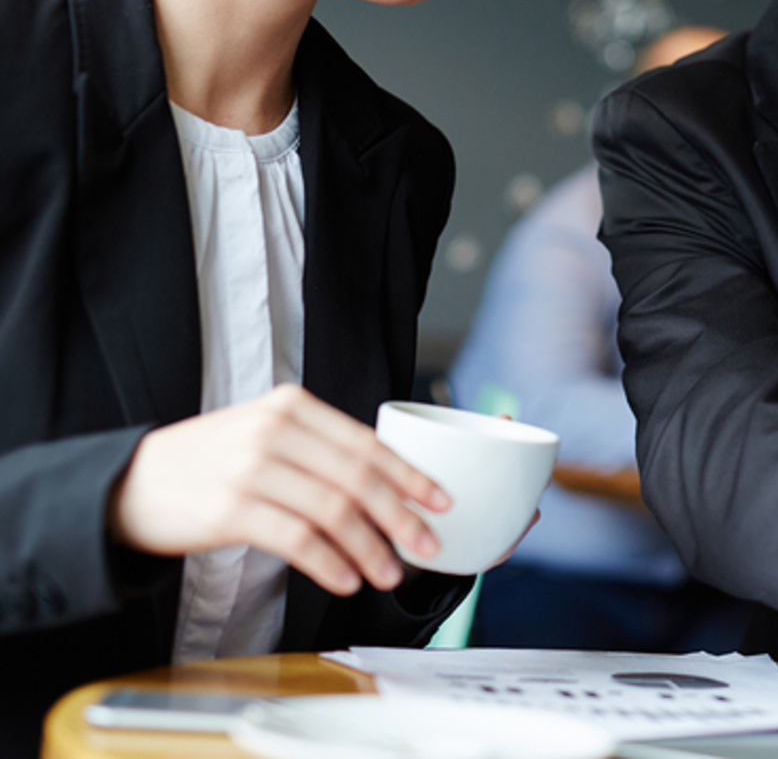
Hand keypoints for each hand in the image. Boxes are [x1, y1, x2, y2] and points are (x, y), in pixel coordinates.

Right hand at [108, 384, 450, 595]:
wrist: (128, 485)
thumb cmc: (206, 464)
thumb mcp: (262, 434)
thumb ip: (317, 447)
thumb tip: (388, 484)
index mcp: (292, 406)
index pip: (367, 444)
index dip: (410, 476)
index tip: (441, 500)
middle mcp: (275, 431)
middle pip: (359, 478)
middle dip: (402, 516)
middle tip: (427, 546)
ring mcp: (251, 468)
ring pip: (334, 511)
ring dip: (370, 548)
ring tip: (389, 573)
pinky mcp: (230, 509)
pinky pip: (297, 539)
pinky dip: (330, 562)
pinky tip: (346, 579)